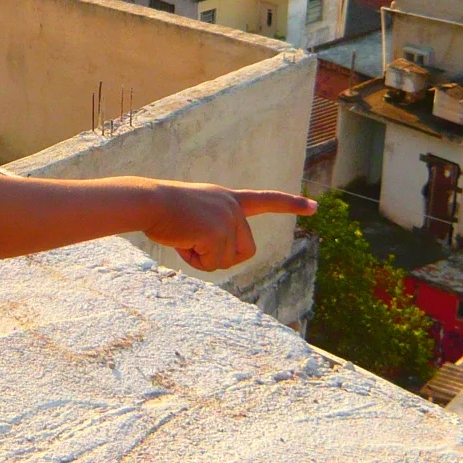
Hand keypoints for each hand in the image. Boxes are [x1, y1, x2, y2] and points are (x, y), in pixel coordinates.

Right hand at [145, 186, 315, 270]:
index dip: (291, 205)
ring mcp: (228, 219)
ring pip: (226, 260)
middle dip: (219, 255)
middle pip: (244, 251)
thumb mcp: (194, 213)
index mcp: (229, 199)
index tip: (315, 207)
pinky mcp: (218, 232)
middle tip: (192, 239)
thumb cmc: (161, 210)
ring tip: (184, 236)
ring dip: (203, 257)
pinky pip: (212, 264)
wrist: (147, 201)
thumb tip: (221, 254)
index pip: (265, 200)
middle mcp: (234, 207)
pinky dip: (194, 259)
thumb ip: (213, 228)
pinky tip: (182, 240)